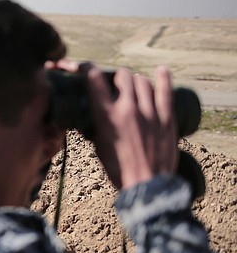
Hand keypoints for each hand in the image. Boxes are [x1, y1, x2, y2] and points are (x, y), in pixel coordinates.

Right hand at [86, 65, 177, 189]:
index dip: (87, 68)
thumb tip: (92, 118)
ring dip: (136, 80)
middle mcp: (127, 109)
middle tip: (116, 82)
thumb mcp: (99, 146)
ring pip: (142, 81)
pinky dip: (163, 78)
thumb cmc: (119, 169)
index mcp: (106, 116)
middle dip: (117, 76)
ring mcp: (149, 112)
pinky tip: (161, 71)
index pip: (94, 79)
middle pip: (122, 76)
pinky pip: (165, 91)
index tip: (85, 67)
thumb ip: (97, 127)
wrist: (146, 185)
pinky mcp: (166, 118)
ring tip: (135, 85)